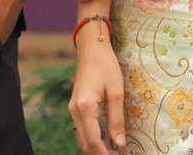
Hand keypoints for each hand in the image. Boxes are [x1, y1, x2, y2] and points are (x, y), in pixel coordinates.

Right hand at [69, 34, 126, 152]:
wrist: (91, 48)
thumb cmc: (106, 66)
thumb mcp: (116, 92)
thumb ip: (117, 119)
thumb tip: (120, 143)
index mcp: (85, 106)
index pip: (94, 140)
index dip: (105, 153)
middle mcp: (75, 110)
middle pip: (85, 142)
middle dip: (99, 153)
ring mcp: (73, 108)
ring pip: (82, 137)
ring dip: (95, 147)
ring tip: (114, 150)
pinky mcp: (75, 106)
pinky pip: (82, 128)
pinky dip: (92, 138)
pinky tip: (105, 138)